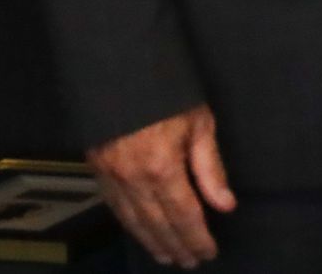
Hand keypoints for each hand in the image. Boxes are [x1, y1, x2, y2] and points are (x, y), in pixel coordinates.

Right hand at [87, 103, 232, 268]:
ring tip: (167, 255)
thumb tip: (224, 204)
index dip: (197, 237)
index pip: (184, 215)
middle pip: (157, 224)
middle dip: (175, 245)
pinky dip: (129, 224)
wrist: (119, 66)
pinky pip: (115, 206)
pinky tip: (140, 231)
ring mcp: (110, 176)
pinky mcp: (96, 168)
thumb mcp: (199, 123)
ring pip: (132, 220)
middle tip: (189, 262)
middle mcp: (132, 179)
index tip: (208, 252)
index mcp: (162, 168)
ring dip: (151, 241)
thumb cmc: (168, 89)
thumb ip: (210, 168)